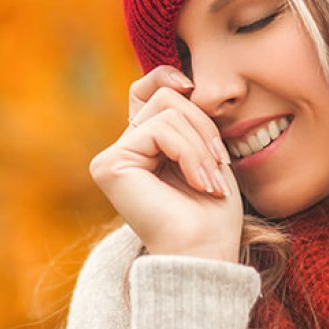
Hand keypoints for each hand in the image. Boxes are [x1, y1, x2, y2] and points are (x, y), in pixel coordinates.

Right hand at [89, 65, 242, 262]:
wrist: (205, 252)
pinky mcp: (110, 165)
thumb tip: (180, 82)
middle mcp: (122, 151)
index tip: (191, 85)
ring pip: (166, 111)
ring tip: (210, 180)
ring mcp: (112, 158)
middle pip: (164, 97)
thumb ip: (188, 118)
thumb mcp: (207, 152)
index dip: (165, 76)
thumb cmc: (212, 213)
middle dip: (202, 125)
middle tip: (219, 164)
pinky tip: (198, 183)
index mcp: (143, 147)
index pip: (145, 91)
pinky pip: (159, 130)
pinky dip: (189, 153)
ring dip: (200, 144)